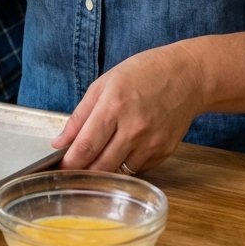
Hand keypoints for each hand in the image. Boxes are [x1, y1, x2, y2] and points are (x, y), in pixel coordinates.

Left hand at [52, 42, 205, 172]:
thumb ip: (79, 116)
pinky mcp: (164, 152)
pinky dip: (125, 165)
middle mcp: (133, 129)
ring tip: (96, 159)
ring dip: (104, 170)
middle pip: (101, 166)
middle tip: (72, 170)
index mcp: (113, 107)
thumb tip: (60, 142)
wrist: (186, 77)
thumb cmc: (141, 74)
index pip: (85, 147)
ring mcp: (151, 144)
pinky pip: (138, 168)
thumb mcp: (103, 84)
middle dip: (83, 172)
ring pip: (119, 171)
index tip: (58, 168)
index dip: (69, 163)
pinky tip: (122, 150)